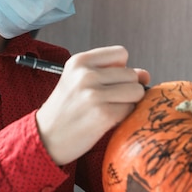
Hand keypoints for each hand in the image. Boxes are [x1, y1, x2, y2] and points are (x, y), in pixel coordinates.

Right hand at [36, 45, 148, 165]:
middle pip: (131, 74)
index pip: (121, 53)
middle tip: (106, 101)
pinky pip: (130, 110)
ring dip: (128, 103)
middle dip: (126, 88)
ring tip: (108, 109)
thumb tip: (146, 75)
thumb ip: (111, 73)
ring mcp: (94, 94)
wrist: (46, 138)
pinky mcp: (103, 115)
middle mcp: (86, 74)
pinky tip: (105, 121)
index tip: (109, 82)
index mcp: (79, 61)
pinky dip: (123, 117)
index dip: (120, 69)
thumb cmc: (66, 110)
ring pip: (136, 91)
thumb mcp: (79, 81)